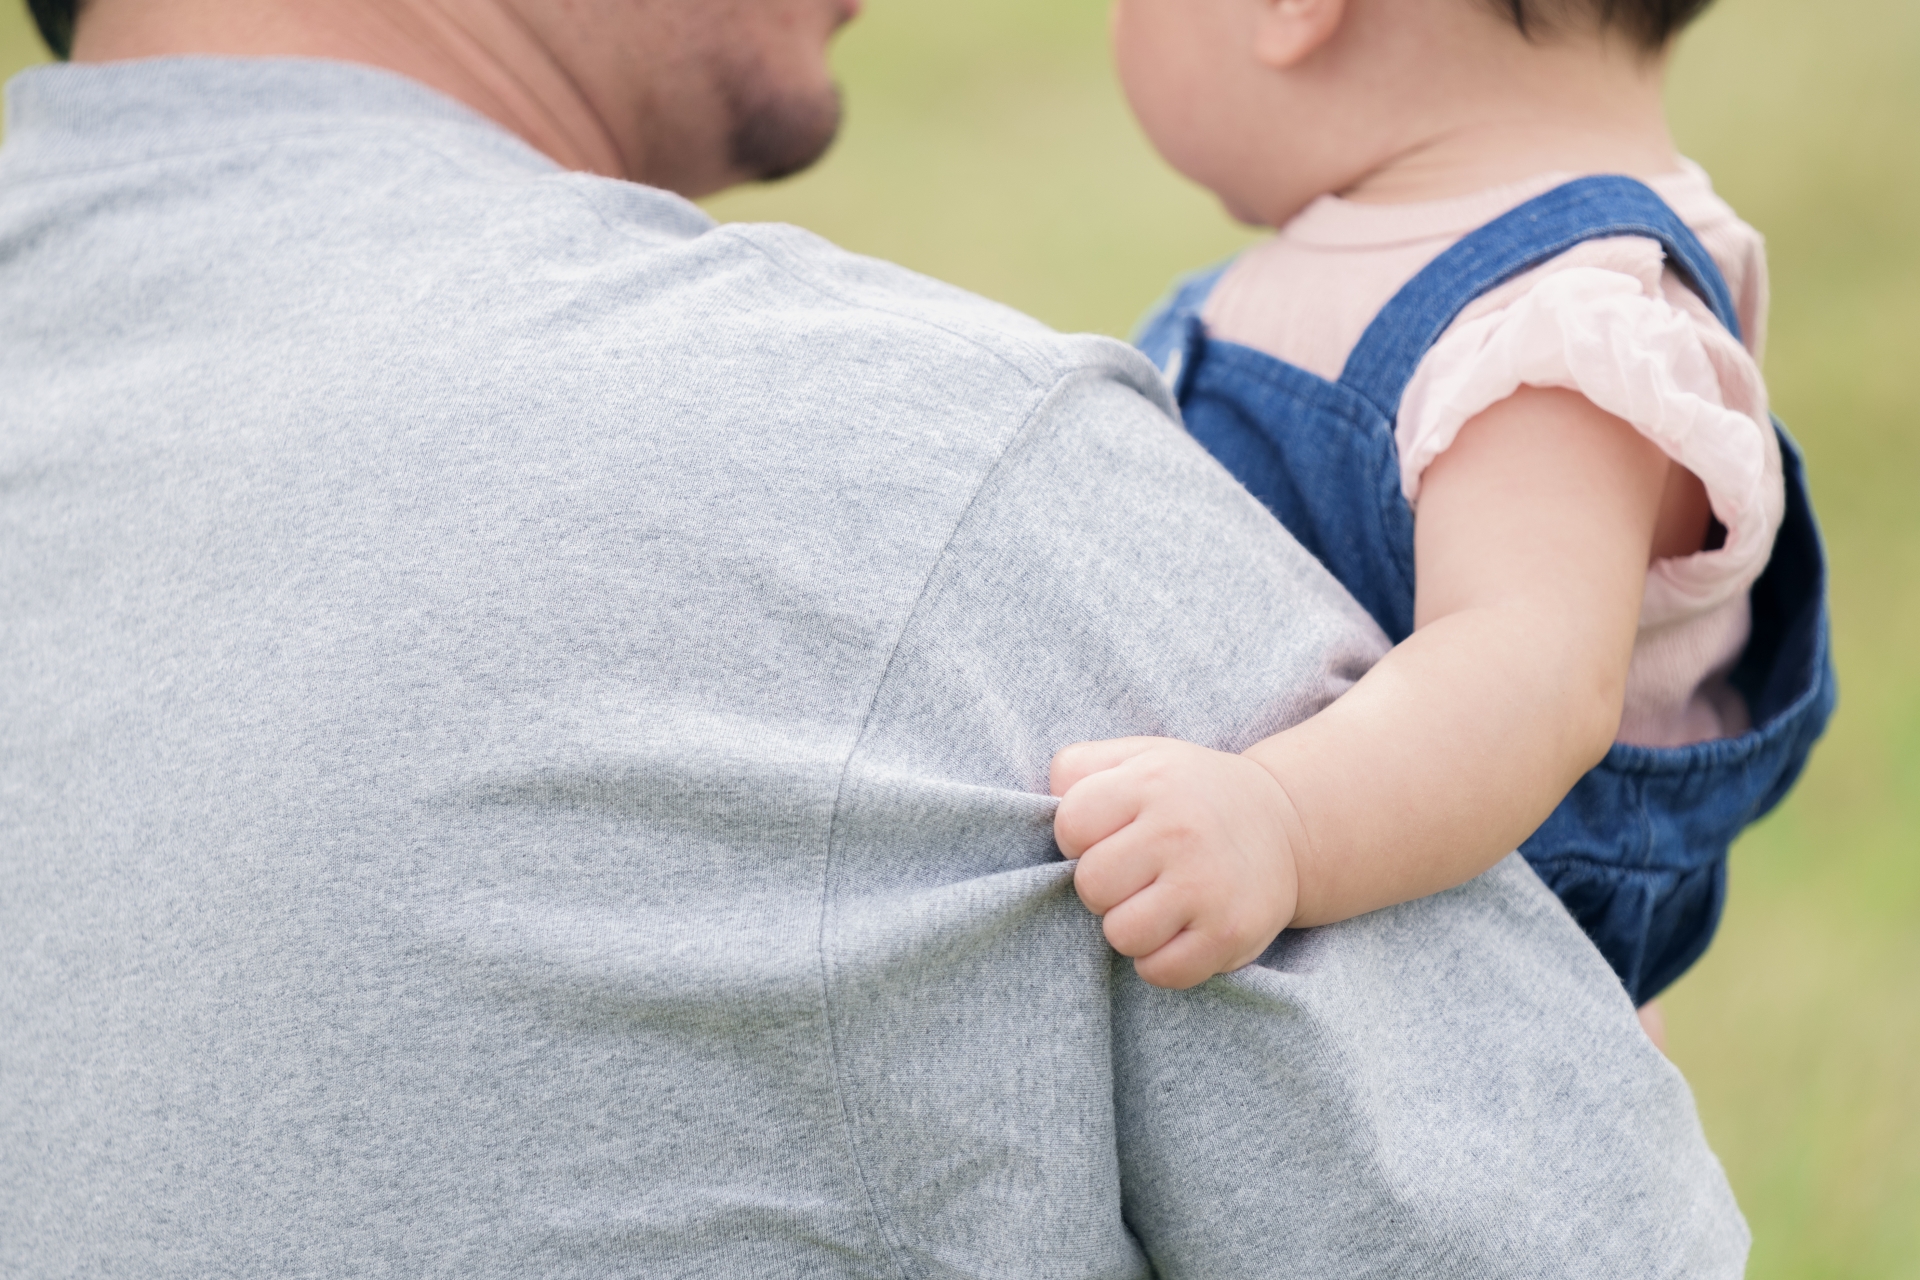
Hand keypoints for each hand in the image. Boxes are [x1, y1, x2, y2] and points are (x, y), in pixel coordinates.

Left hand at [1050, 737, 1302, 989]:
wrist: (1286, 826)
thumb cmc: (1189, 795)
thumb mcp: (1139, 756)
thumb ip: (1079, 767)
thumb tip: (1040, 802)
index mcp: (1151, 781)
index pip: (1070, 826)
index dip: (1079, 839)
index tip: (1107, 838)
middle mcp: (1180, 831)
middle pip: (1091, 886)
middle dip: (1103, 888)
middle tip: (1134, 877)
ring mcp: (1207, 886)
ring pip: (1121, 935)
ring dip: (1131, 928)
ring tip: (1155, 905)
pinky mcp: (1228, 934)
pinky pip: (1160, 972)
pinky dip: (1160, 961)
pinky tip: (1178, 931)